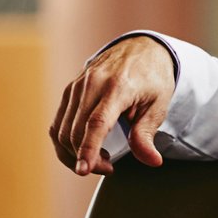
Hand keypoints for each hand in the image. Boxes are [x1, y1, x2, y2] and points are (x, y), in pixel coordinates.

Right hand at [49, 37, 176, 175]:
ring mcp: (77, 86)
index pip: (96, 122)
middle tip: (109, 167)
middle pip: (76, 130)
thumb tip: (152, 161)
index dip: (88, 149)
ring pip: (62, 130)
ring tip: (100, 158)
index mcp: (118, 86)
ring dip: (75, 153)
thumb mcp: (159, 105)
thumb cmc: (152, 77)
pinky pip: (58, 124)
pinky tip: (83, 149)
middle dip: (87, 158)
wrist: (140, 47)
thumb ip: (148, 134)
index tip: (84, 170)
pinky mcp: (69, 90)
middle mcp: (92, 83)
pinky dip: (65, 143)